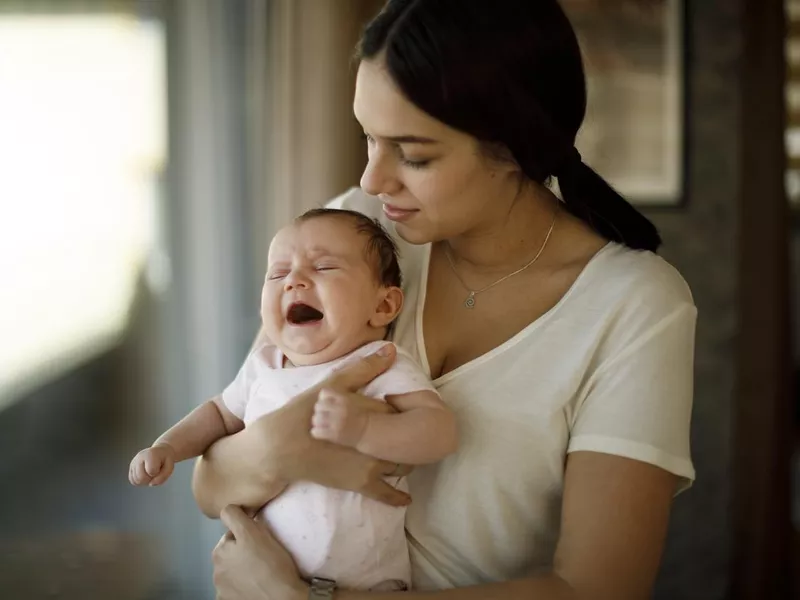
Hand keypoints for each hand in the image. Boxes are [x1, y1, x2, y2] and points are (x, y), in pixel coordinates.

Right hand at [128, 443, 174, 485]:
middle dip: (150, 479)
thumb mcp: (170, 467)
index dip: (157, 473)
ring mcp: (133, 462)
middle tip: (155, 473)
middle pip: (141, 478)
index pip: (151, 471)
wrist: (160, 452)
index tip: (160, 468)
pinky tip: (145, 475)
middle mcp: (139, 457)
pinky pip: (133, 481)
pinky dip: (140, 481)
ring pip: (136, 481)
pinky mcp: (131, 467)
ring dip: (145, 481)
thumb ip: (163, 477)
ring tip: (150, 473)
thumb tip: (151, 484)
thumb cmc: (165, 459)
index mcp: (150, 454)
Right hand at [193, 343, 413, 514]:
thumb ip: (363, 368)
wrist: (278, 449)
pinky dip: (397, 497)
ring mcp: (371, 464)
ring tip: (401, 455)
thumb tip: (390, 350)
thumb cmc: (302, 413)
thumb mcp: (332, 385)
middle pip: (406, 440)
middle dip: (406, 438)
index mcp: (372, 412)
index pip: (399, 412)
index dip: (401, 412)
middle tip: (403, 435)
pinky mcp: (360, 483)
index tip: (402, 412)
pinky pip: (387, 494)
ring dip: (404, 461)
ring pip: (402, 464)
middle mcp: (378, 440)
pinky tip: (406, 500)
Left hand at [213, 505, 305, 599]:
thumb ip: (235, 516)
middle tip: (263, 555)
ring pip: (233, 572)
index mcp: (219, 552)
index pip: (231, 535)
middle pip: (231, 555)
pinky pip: (236, 589)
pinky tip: (256, 584)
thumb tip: (227, 508)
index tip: (259, 540)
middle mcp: (216, 573)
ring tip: (262, 571)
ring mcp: (222, 590)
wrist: (283, 597)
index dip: (246, 535)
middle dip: (242, 553)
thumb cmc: (271, 563)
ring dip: (242, 570)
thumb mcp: (253, 531)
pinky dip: (243, 587)